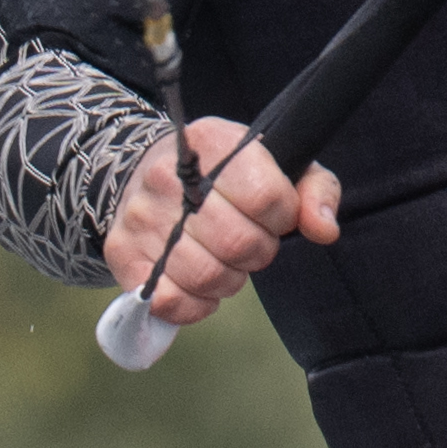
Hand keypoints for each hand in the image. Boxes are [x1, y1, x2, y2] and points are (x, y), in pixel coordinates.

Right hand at [130, 115, 343, 332]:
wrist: (142, 172)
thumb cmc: (222, 175)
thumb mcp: (273, 164)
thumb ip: (315, 189)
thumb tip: (324, 230)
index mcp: (213, 143)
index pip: (266, 196)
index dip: (282, 217)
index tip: (274, 215)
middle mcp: (168, 177)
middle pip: (238, 243)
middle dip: (258, 252)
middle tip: (250, 244)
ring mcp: (141, 216)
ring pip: (206, 276)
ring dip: (228, 280)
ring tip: (224, 261)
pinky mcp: (122, 253)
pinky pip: (170, 301)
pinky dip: (195, 304)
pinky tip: (198, 284)